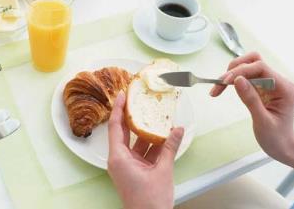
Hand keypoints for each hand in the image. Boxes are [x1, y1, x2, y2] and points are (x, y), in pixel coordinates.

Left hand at [107, 91, 183, 208]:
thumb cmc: (150, 202)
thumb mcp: (163, 171)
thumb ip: (170, 148)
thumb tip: (177, 130)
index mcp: (118, 158)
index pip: (116, 127)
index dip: (118, 109)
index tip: (122, 95)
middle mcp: (119, 160)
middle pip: (124, 132)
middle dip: (132, 117)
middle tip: (138, 100)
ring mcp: (127, 166)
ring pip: (136, 143)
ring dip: (147, 132)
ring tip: (156, 116)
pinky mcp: (135, 172)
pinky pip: (142, 153)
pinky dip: (152, 146)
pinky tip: (165, 137)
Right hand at [210, 52, 293, 162]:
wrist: (282, 146)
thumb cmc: (276, 137)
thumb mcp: (263, 121)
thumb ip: (251, 99)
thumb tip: (238, 80)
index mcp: (284, 87)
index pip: (261, 67)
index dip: (241, 71)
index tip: (225, 82)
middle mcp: (278, 81)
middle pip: (254, 61)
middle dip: (234, 69)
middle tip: (220, 84)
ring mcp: (269, 83)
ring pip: (247, 66)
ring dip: (231, 74)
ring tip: (218, 88)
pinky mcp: (260, 87)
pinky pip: (244, 77)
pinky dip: (231, 80)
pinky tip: (222, 89)